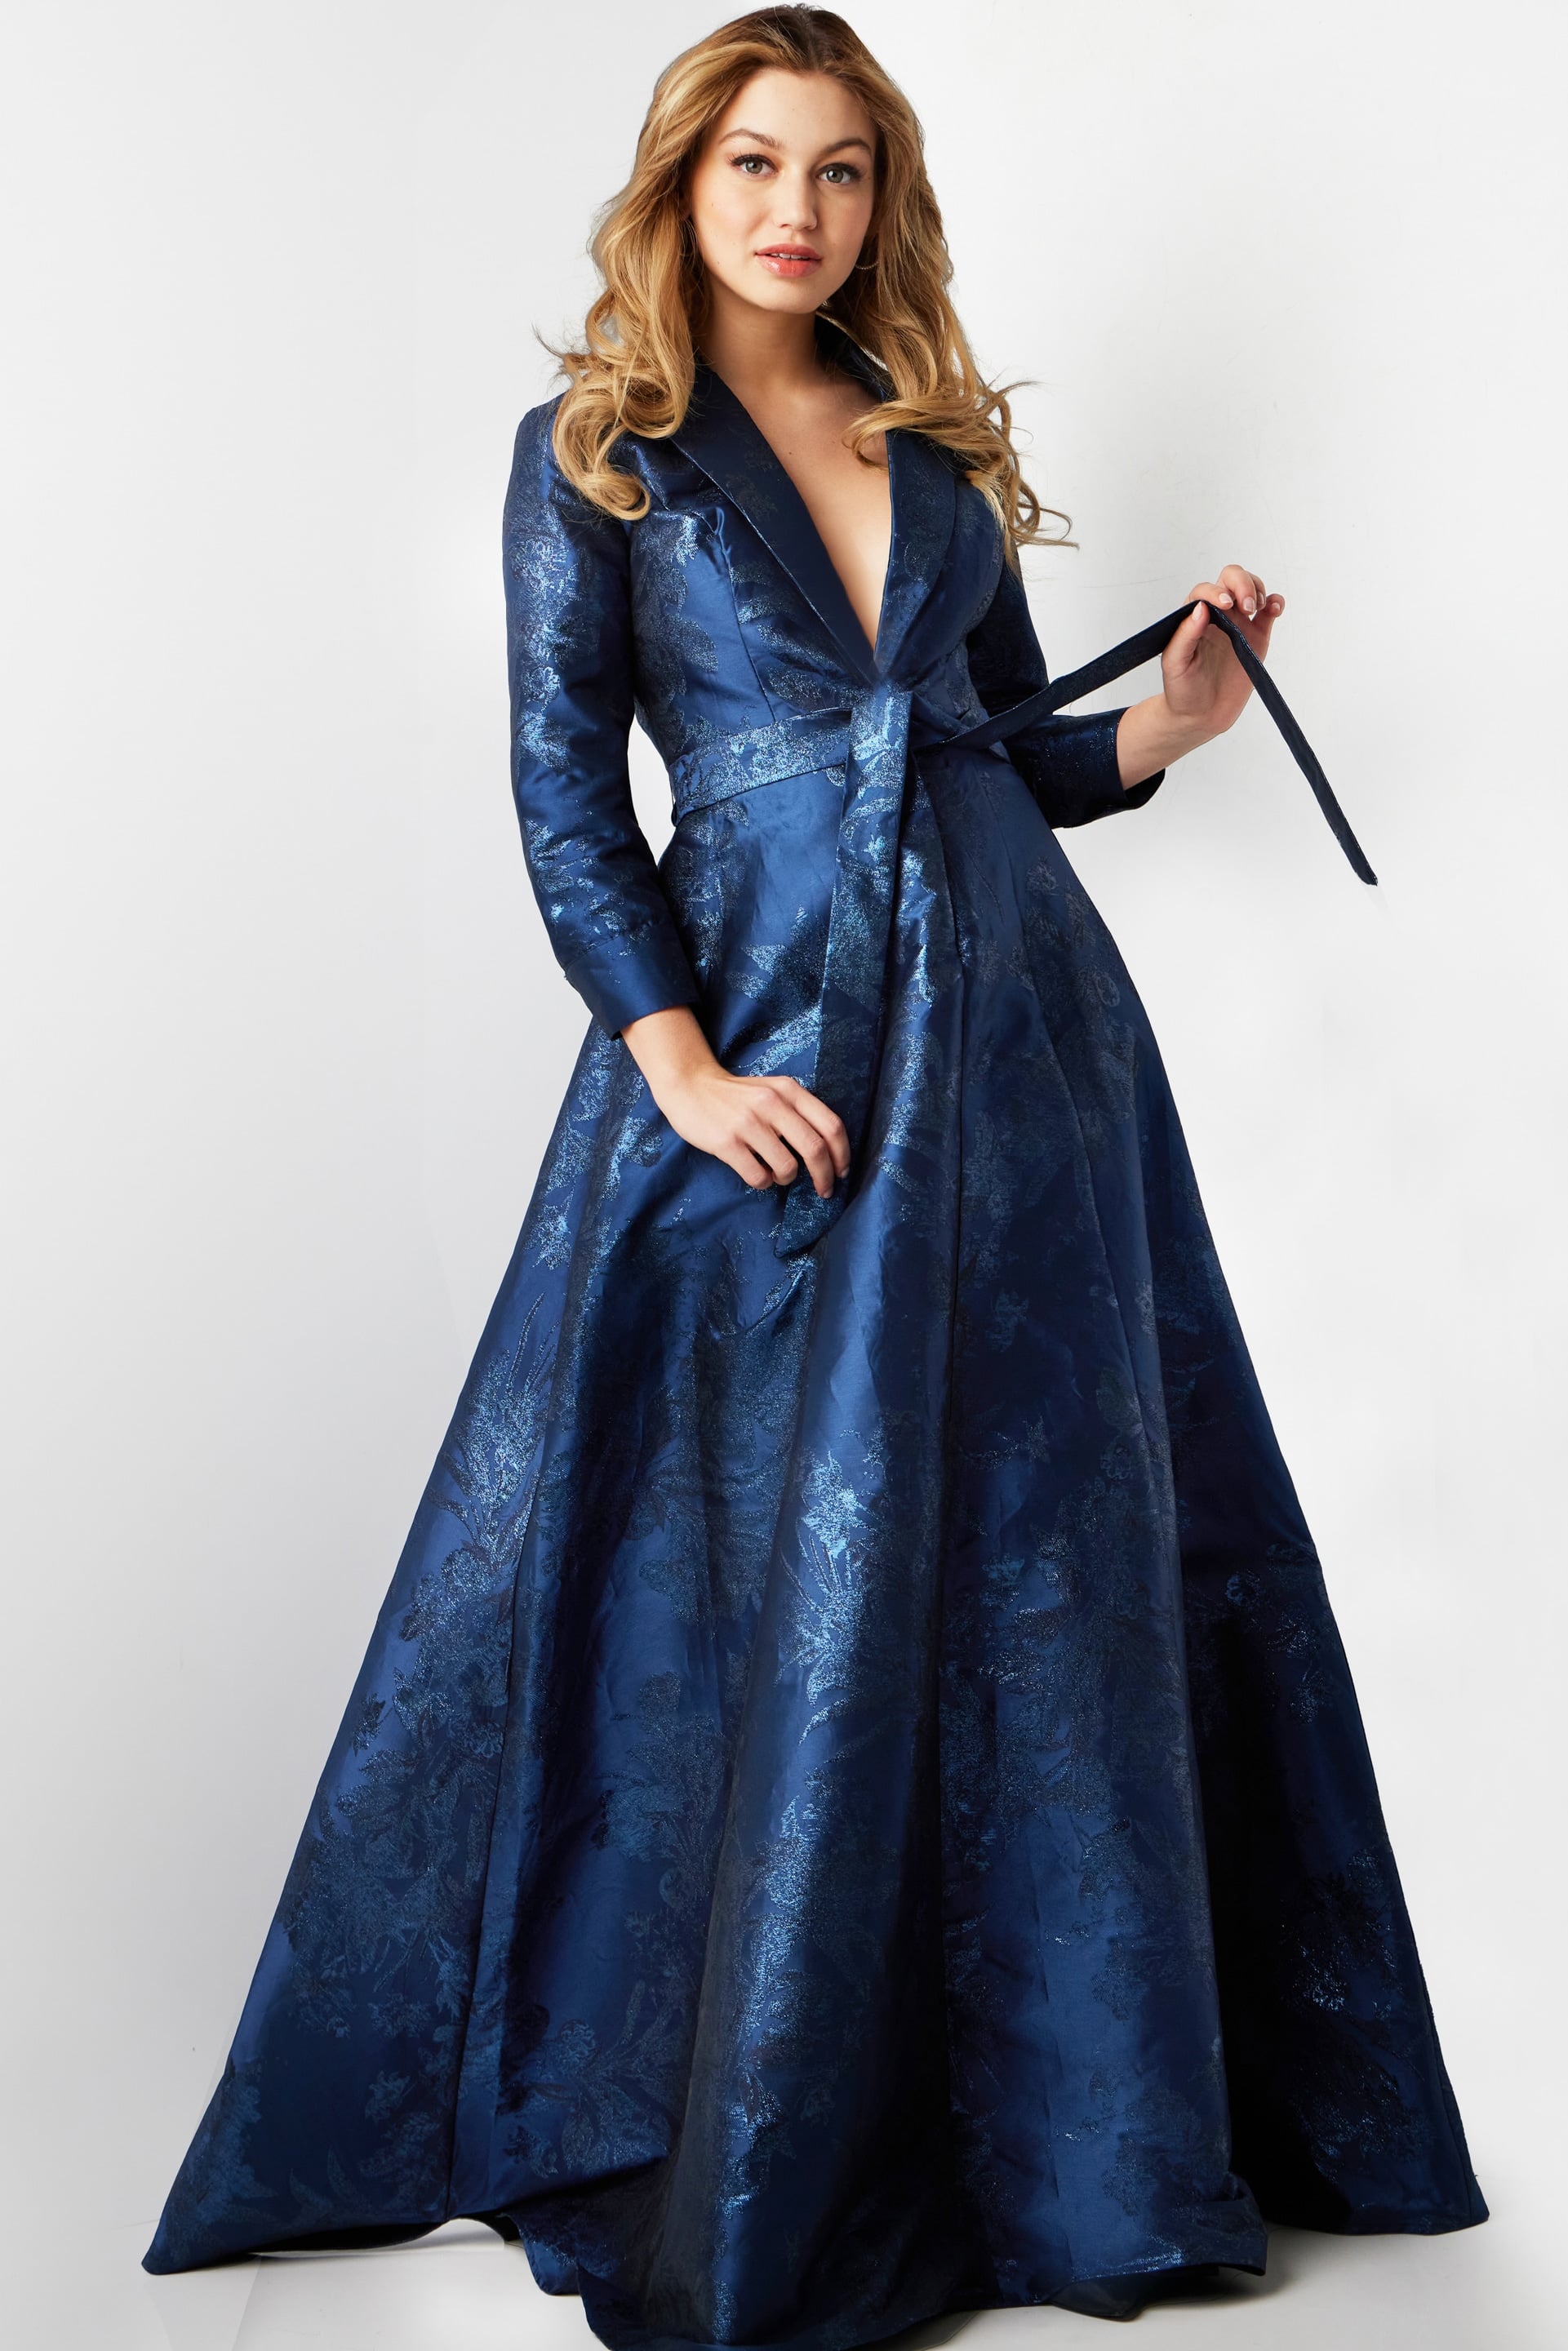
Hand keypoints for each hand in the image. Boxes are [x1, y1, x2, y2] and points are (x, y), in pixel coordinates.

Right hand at [620, 1005, 849, 1197]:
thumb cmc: (737, 1096)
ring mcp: (748, 1123)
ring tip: (776, 1172)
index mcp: (789, 1090)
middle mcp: (772, 1104)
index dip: (842, 1154)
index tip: (841, 1172)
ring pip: (787, 1167)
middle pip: (815, 1149)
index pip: (831, 1125)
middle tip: (824, 1190)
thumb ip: (798, 1112)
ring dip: (787, 1178)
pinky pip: (758, 1176)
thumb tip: (828, 1152)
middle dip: (825, 1176)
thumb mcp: (773, 1091)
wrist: (690, 1086)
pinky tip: (756, 1173)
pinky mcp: (727, 1142)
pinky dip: (763, 1182)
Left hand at [1161, 563, 1285, 740]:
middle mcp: (1216, 615)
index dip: (1217, 591)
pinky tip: (1274, 608)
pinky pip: (1268, 612)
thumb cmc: (1182, 690)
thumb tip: (1201, 607)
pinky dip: (1275, 603)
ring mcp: (1238, 624)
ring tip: (1256, 608)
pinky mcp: (1256, 637)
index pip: (1206, 591)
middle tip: (1246, 606)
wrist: (1201, 715)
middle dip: (1242, 583)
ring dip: (1257, 589)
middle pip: (1231, 579)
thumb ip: (1185, 635)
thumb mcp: (1175, 664)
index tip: (1225, 605)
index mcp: (1193, 618)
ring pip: (1251, 589)